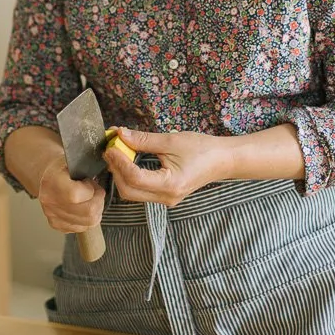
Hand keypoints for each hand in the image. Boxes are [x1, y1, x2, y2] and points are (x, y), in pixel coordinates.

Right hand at [37, 155, 105, 233]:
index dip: (90, 190)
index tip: (90, 183)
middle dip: (98, 201)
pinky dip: (88, 218)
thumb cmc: (63, 169)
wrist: (48, 178)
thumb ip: (86, 168)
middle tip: (96, 192)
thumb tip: (102, 174)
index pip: (76, 195)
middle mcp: (50, 201)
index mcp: (52, 181)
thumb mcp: (74, 161)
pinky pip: (82, 228)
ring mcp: (52, 215)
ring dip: (96, 210)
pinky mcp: (57, 225)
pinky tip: (83, 207)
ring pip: (88, 222)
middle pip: (87, 212)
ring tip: (91, 199)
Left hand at [104, 128, 229, 206]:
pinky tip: (127, 161)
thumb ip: (144, 140)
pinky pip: (141, 191)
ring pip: (133, 193)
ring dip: (121, 174)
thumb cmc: (202, 148)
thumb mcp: (172, 140)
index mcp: (170, 185)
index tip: (111, 145)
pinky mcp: (165, 196)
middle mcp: (166, 197)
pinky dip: (130, 177)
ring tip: (117, 153)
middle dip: (116, 170)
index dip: (119, 161)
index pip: (135, 178)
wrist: (223, 160)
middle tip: (110, 149)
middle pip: (129, 191)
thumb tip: (120, 134)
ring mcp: (166, 200)